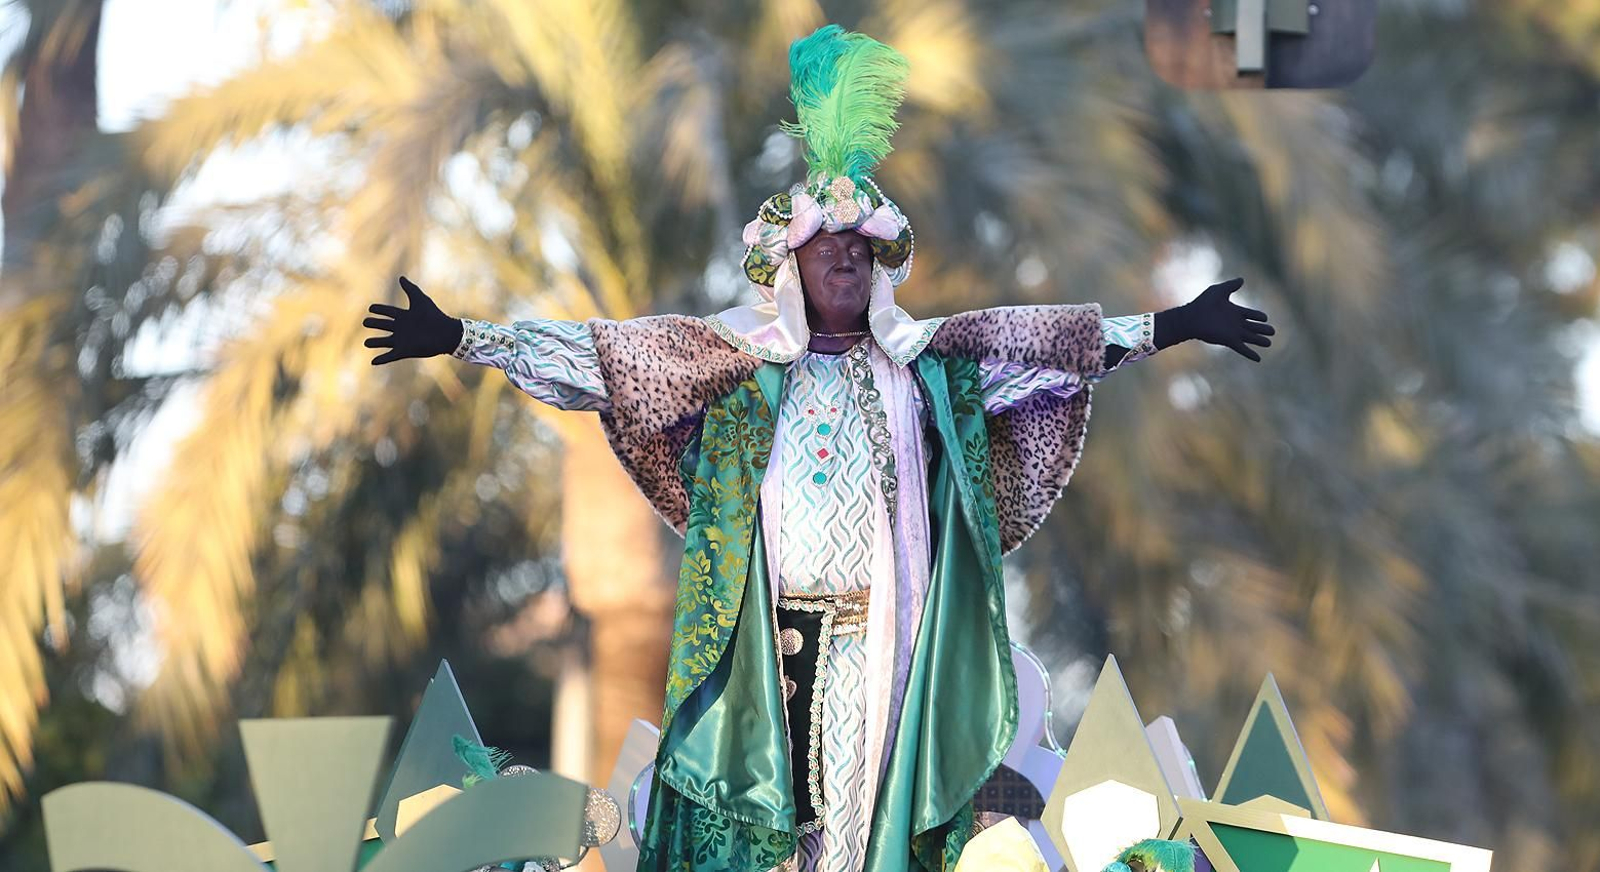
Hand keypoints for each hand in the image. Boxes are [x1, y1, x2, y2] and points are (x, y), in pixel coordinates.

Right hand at [363, 276, 463, 364]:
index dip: (379, 309)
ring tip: (366, 343)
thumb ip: (410, 289)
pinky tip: (373, 362)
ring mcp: (402, 340)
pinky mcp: (404, 351)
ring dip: (375, 342)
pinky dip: (382, 359)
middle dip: (374, 323)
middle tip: (365, 322)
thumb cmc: (434, 315)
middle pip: (384, 325)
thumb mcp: (420, 300)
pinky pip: (390, 356)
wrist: (445, 334)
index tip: (371, 308)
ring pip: (385, 341)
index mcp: (405, 316)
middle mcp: (402, 328)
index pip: (388, 312)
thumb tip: (400, 277)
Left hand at [1156, 277, 1274, 361]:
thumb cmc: (1202, 303)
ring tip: (1269, 343)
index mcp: (1234, 311)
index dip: (1258, 316)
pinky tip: (1258, 359)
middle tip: (1273, 331)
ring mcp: (1233, 332)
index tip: (1265, 317)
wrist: (1191, 317)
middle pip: (1253, 327)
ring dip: (1260, 341)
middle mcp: (1235, 323)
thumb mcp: (1218, 291)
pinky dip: (1250, 353)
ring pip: (1250, 338)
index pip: (1250, 314)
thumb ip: (1231, 285)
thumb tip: (1242, 279)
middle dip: (1263, 329)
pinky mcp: (1229, 340)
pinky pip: (1242, 348)